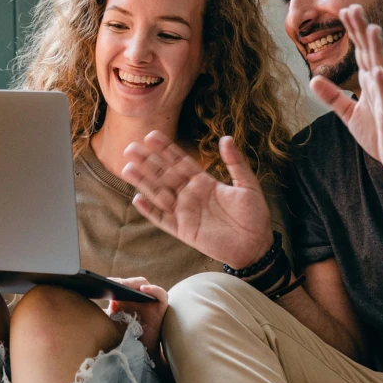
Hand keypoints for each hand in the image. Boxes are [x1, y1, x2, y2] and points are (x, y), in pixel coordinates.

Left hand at [108, 277, 167, 358]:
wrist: (136, 356)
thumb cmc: (122, 340)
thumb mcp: (109, 324)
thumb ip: (102, 315)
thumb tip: (83, 305)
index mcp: (125, 300)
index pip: (122, 285)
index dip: (114, 282)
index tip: (103, 283)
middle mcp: (138, 298)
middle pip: (133, 284)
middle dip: (123, 282)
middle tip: (113, 283)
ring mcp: (150, 301)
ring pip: (145, 285)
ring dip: (135, 283)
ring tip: (125, 285)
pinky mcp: (161, 307)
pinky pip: (161, 294)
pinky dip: (154, 289)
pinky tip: (144, 289)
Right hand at [121, 130, 272, 268]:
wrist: (256, 246)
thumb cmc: (254, 215)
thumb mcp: (248, 185)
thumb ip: (235, 163)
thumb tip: (226, 138)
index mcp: (204, 182)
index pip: (180, 162)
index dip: (166, 149)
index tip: (151, 136)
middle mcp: (191, 195)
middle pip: (164, 175)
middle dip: (148, 161)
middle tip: (130, 148)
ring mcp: (186, 213)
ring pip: (159, 194)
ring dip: (143, 182)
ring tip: (127, 168)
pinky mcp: (184, 231)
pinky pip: (163, 220)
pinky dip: (150, 211)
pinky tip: (137, 199)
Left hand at [310, 4, 382, 176]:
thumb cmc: (379, 133)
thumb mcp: (349, 114)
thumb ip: (332, 97)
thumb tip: (313, 79)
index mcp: (370, 84)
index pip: (361, 53)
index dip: (353, 33)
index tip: (344, 10)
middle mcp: (381, 86)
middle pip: (371, 54)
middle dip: (362, 31)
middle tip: (354, 6)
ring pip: (382, 70)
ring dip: (377, 50)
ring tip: (372, 29)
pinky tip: (378, 71)